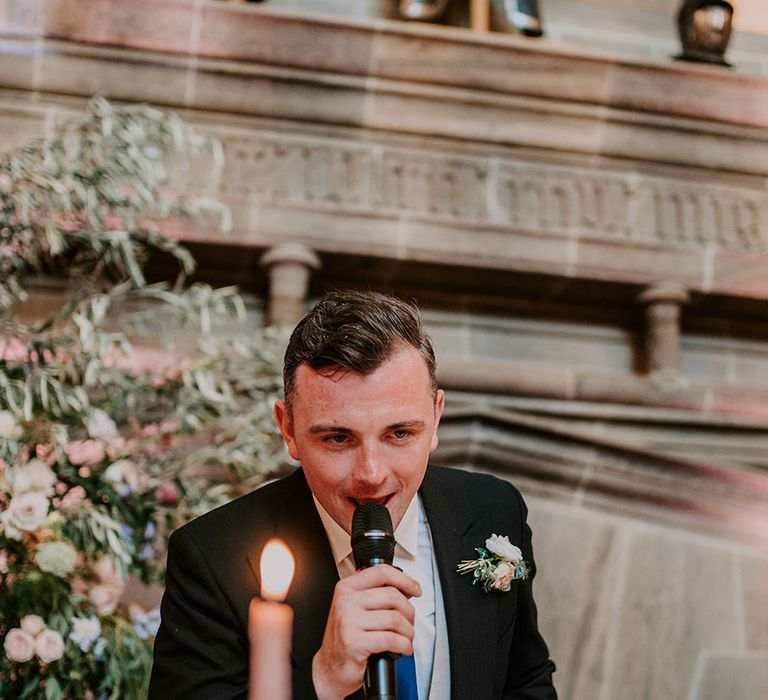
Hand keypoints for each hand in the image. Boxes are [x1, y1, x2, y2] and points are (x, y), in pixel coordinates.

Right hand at [312, 564, 421, 699]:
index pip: (382, 572)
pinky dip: (404, 645)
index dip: (404, 580)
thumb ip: (376, 593)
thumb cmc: (348, 637)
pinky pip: (391, 639)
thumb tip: (407, 587)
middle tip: (409, 622)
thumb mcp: (356, 608)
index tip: (415, 589)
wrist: (331, 667)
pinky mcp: (354, 643)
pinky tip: (402, 648)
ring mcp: (348, 621)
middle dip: (409, 611)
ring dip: (408, 631)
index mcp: (347, 587)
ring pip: (395, 618)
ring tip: (406, 637)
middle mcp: (345, 601)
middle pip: (393, 596)